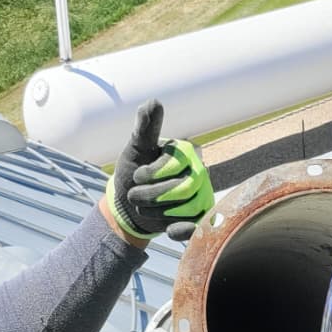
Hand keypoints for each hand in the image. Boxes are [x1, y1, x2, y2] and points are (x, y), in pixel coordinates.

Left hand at [106, 100, 214, 243]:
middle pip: (183, 189)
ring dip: (157, 212)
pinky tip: (167, 229)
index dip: (151, 173)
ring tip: (142, 208)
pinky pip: (198, 226)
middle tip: (134, 196)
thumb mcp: (135, 149)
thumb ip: (145, 128)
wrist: (129, 205)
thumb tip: (153, 101)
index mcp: (185, 152)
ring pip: (188, 208)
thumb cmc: (133, 172)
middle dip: (152, 196)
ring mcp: (202, 196)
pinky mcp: (199, 218)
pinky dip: (180, 230)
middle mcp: (199, 172)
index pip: (175, 164)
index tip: (137, 176)